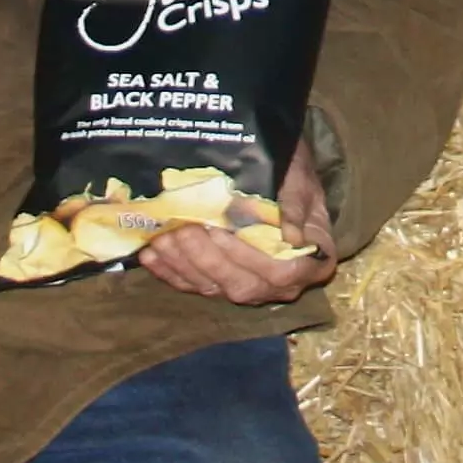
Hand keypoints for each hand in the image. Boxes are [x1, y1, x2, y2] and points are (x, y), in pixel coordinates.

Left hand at [142, 144, 338, 304]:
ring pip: (214, 287)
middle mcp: (279, 284)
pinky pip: (195, 286)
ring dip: (184, 264)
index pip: (281, 272)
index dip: (248, 257)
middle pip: (241, 284)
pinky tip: (151, 253)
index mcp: (311, 262)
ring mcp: (248, 286)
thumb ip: (296, 205)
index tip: (222, 231)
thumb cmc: (294, 174)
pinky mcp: (220, 284)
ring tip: (164, 237)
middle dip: (207, 259)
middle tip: (185, 229)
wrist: (279, 175)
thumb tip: (291, 237)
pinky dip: (170, 272)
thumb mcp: (301, 179)